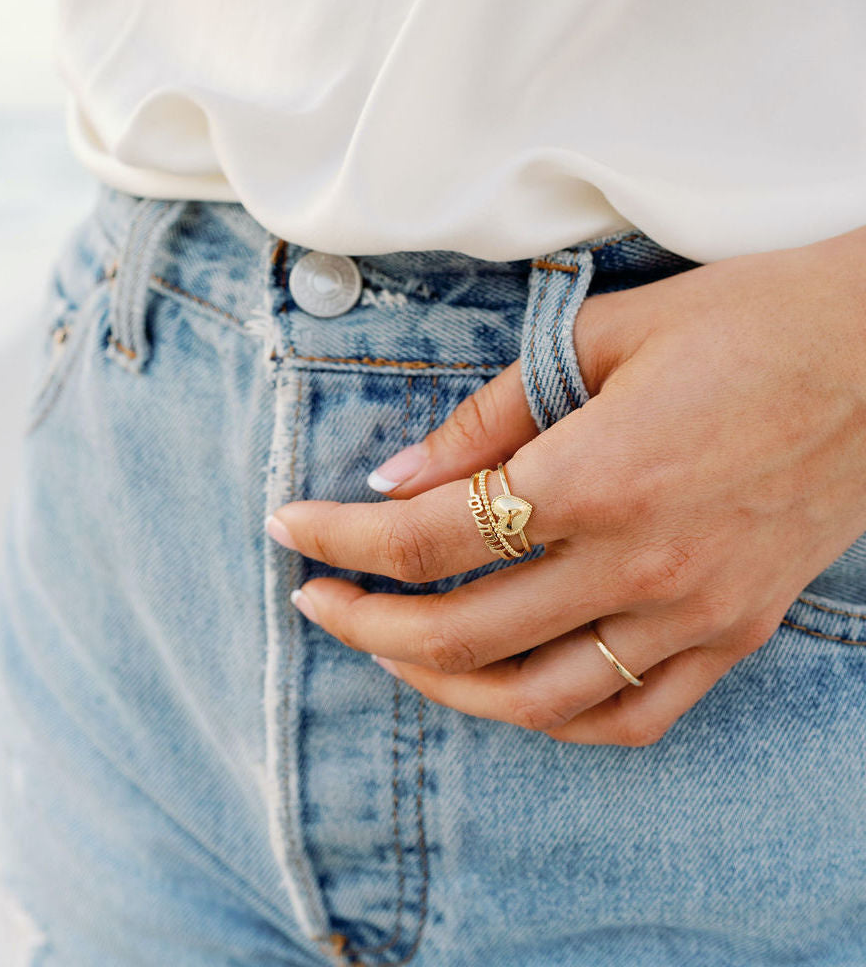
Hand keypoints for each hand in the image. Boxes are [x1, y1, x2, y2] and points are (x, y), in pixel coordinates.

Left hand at [267, 227, 865, 745]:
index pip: (431, 536)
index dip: (341, 538)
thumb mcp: (604, 337)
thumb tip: (396, 477)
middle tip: (315, 597)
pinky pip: (630, 715)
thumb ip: (489, 416)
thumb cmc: (747, 321)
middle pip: (463, 634)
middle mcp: (643, 563)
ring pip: (537, 698)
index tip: (290, 529)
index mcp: (601, 475)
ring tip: (388, 650)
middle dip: (366, 623)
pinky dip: (552, 717)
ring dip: (441, 687)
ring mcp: (694, 613)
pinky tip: (505, 690)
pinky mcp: (734, 633)